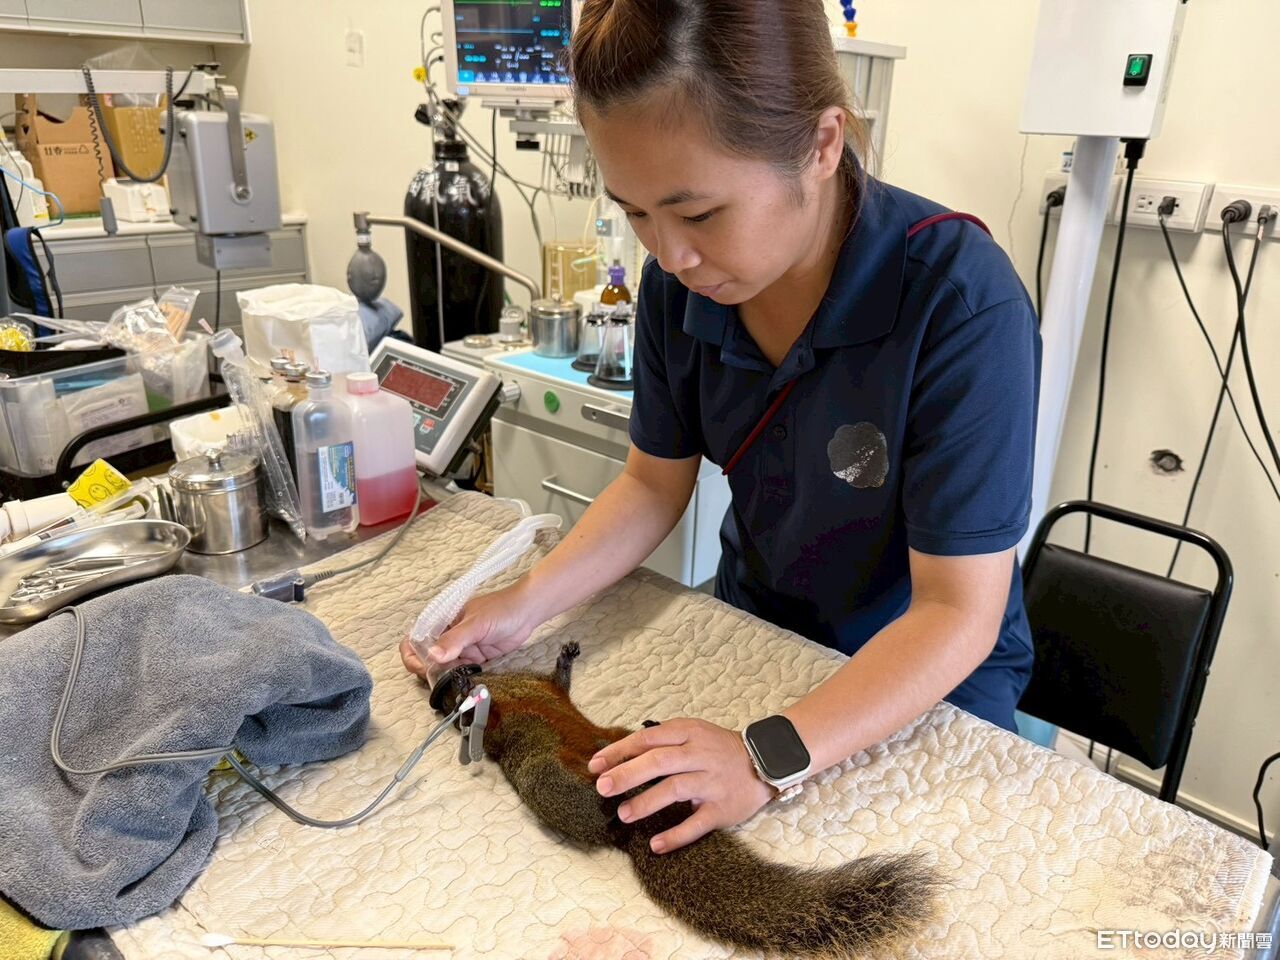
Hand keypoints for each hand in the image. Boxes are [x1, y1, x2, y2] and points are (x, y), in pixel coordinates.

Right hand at [399, 584, 538, 680]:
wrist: (528, 611)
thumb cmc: (500, 609)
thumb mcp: (476, 624)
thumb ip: (455, 640)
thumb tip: (432, 656)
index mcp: (442, 623)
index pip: (415, 640)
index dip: (412, 655)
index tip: (421, 668)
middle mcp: (448, 637)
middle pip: (427, 658)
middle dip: (428, 671)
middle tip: (440, 679)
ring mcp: (461, 649)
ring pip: (444, 668)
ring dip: (445, 678)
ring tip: (453, 683)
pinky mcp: (475, 659)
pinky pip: (461, 672)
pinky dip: (460, 680)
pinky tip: (463, 684)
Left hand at [588, 718, 773, 853]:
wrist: (767, 762)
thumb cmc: (719, 749)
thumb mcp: (693, 733)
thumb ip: (662, 741)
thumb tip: (619, 756)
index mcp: (689, 732)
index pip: (648, 739)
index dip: (620, 751)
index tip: (596, 765)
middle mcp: (700, 755)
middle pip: (658, 762)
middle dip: (627, 774)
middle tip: (602, 788)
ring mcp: (712, 782)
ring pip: (675, 790)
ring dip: (646, 802)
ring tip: (623, 814)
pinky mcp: (723, 809)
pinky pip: (696, 824)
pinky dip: (676, 836)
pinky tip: (655, 845)